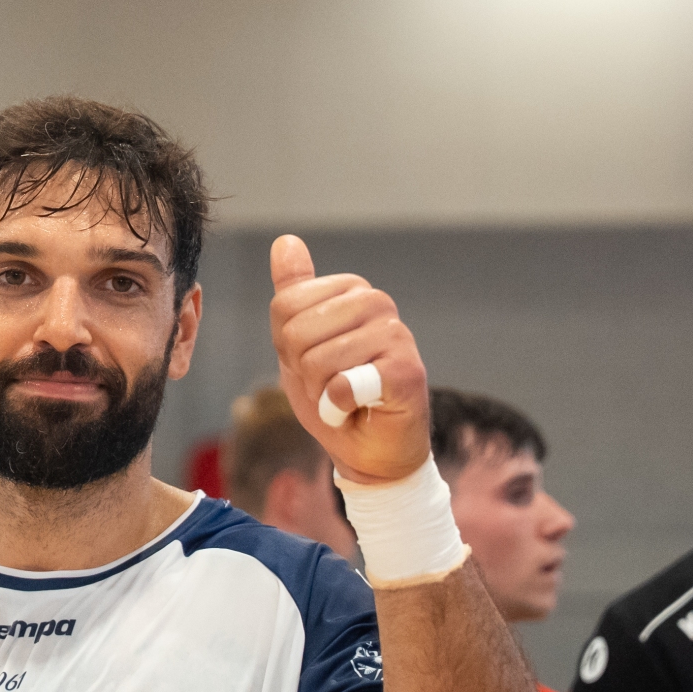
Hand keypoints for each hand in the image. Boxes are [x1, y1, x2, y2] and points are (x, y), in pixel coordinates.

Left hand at [268, 234, 430, 483]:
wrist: (370, 450)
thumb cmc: (335, 397)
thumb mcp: (300, 344)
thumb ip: (294, 293)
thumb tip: (285, 241)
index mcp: (351, 291)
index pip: (285, 306)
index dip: (287, 348)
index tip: (313, 364)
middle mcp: (377, 303)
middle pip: (297, 332)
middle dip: (303, 372)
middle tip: (330, 385)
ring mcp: (397, 334)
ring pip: (318, 361)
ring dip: (320, 394)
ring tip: (344, 398)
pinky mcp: (407, 371)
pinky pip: (344, 385)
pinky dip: (339, 407)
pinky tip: (360, 409)